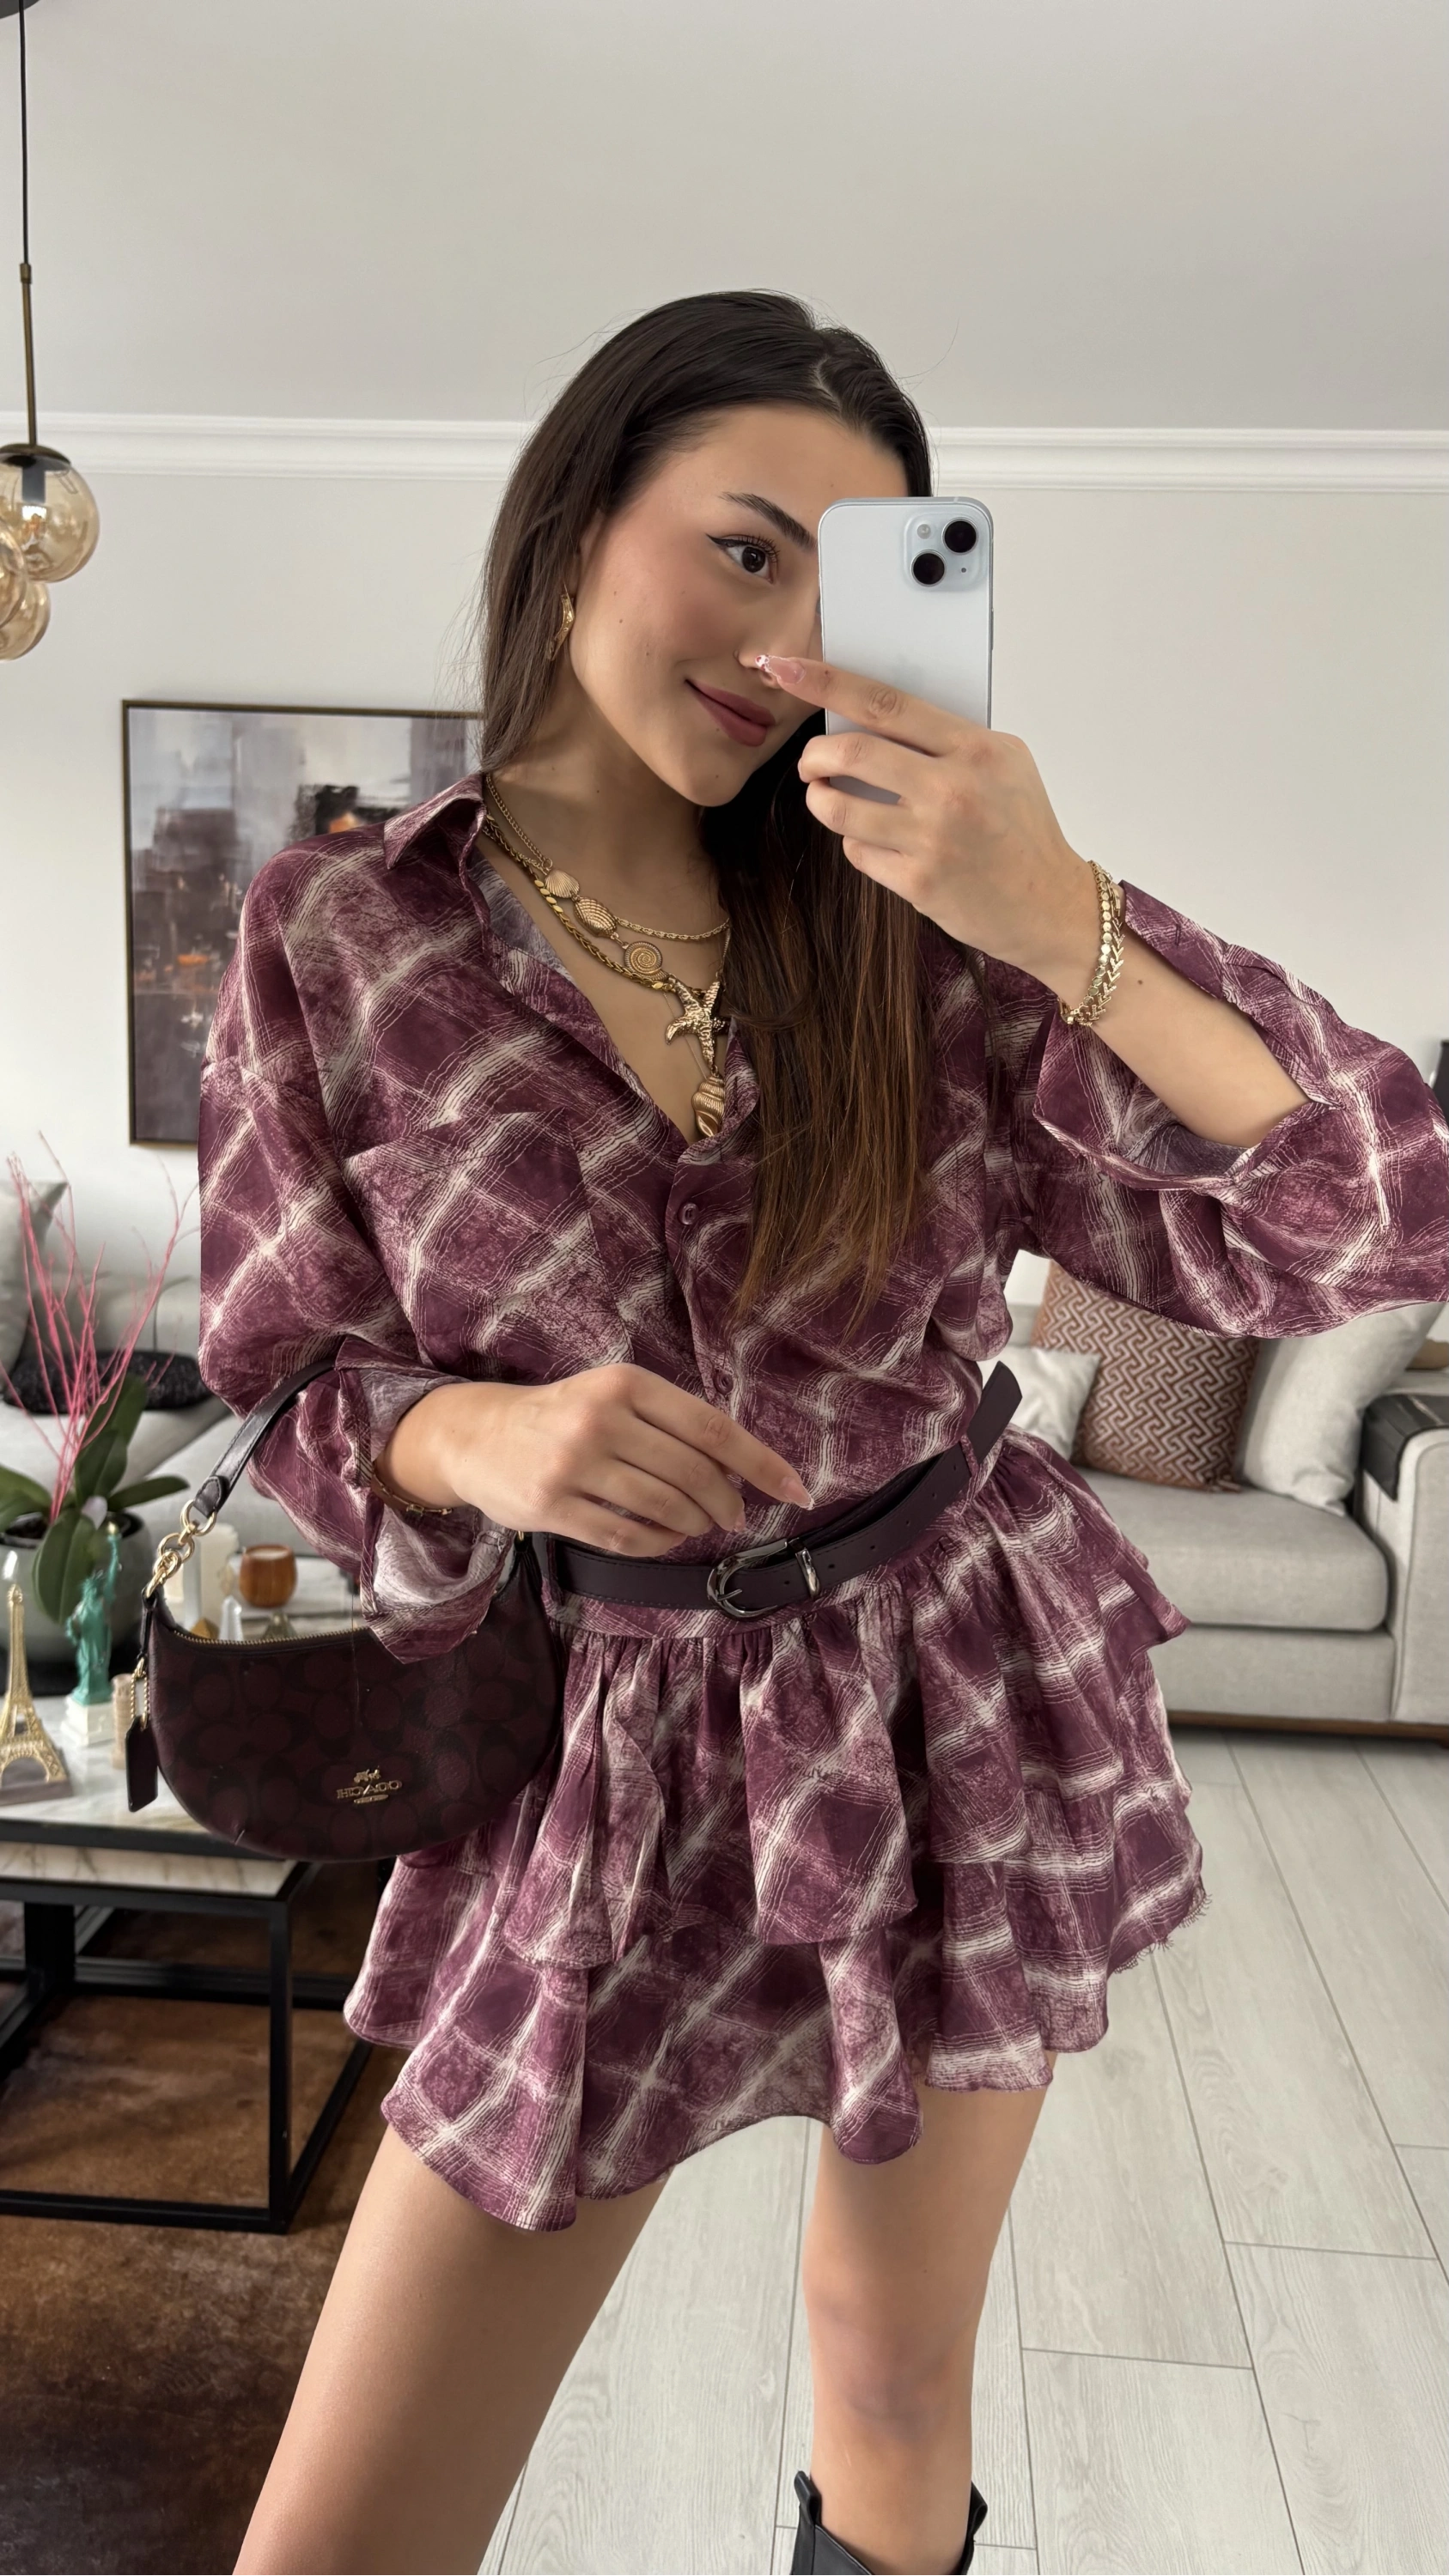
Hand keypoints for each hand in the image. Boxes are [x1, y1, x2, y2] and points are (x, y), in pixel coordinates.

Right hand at [375, 1364, 811, 1554]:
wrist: (475, 1434)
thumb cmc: (562, 1416)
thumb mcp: (612, 1396)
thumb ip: (669, 1422)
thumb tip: (742, 1467)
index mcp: (625, 1384)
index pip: (713, 1428)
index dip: (762, 1464)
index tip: (798, 1491)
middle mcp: (601, 1420)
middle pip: (694, 1474)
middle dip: (728, 1503)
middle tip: (735, 1516)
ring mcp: (573, 1464)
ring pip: (665, 1508)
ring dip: (696, 1525)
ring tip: (700, 1525)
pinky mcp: (551, 1506)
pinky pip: (627, 1536)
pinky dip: (660, 1543)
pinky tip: (667, 1538)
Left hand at [757, 652, 1101, 997]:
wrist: (1051, 905)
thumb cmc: (1024, 831)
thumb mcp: (1005, 765)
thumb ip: (947, 739)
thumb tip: (875, 717)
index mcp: (976, 749)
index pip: (887, 702)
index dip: (828, 682)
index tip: (788, 669)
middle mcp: (953, 789)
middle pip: (852, 752)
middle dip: (815, 754)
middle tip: (812, 761)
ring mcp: (934, 838)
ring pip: (840, 806)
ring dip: (821, 799)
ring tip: (830, 797)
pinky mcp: (918, 881)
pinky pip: (857, 851)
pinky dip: (855, 842)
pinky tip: (877, 842)